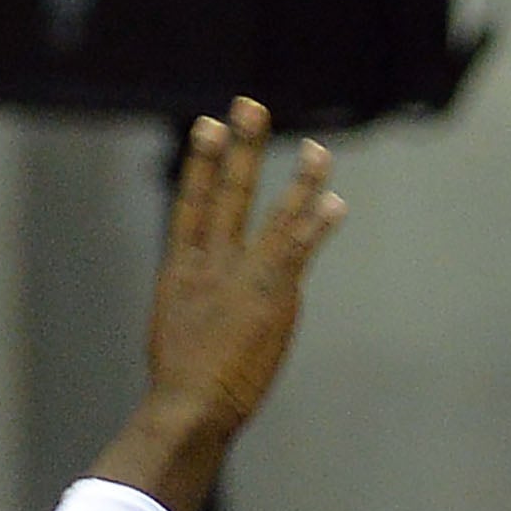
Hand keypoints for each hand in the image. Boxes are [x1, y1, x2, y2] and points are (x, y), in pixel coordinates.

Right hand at [140, 102, 342, 437]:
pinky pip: (298, 250)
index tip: (209, 125)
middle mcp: (210, 262)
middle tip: (250, 105)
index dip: (202, 162)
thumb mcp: (176, 325)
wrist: (189, 405)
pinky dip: (316, 225)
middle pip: (228, 192)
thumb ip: (195, 298)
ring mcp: (242, 276)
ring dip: (299, 181)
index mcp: (180, 268)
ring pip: (273, 216)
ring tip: (318, 149)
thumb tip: (202, 297)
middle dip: (241, 147)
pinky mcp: (272, 296)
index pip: (191, 202)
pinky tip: (334, 203)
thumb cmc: (182, 378)